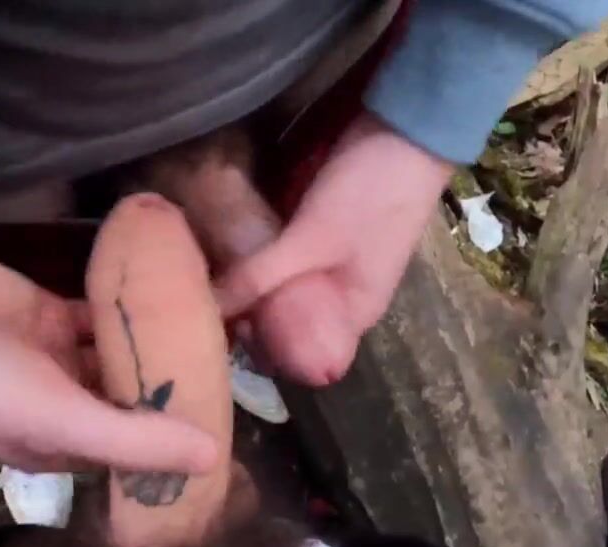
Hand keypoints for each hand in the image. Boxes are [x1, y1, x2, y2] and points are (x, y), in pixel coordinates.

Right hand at [0, 236, 217, 473]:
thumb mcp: (52, 418)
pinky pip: (103, 311)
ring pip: (124, 355)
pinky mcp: (49, 312)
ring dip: (162, 345)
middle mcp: (63, 409)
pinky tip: (180, 295)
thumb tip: (210, 458)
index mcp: (61, 449)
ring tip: (227, 330)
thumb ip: (132, 438)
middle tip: (243, 365)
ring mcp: (56, 360)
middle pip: (135, 402)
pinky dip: (135, 305)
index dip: (179, 441)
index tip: (235, 423)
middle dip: (178, 389)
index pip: (135, 454)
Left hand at [216, 113, 453, 385]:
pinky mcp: (319, 231)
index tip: (215, 329)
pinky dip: (258, 255)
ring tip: (203, 272)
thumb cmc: (371, 194)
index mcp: (353, 315)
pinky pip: (282, 256)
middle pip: (285, 322)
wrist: (409, 125)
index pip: (300, 359)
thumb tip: (206, 309)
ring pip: (280, 288)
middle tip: (198, 295)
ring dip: (248, 283)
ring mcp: (331, 262)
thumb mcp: (312, 238)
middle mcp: (341, 297)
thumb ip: (260, 276)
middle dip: (247, 313)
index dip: (259, 350)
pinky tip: (224, 245)